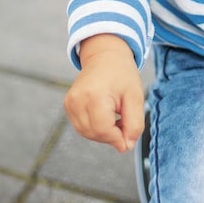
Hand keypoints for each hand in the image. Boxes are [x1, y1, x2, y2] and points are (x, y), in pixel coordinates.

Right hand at [63, 34, 144, 152]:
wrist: (105, 56)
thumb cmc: (122, 75)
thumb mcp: (135, 96)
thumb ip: (134, 123)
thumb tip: (126, 146)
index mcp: (94, 95)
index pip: (103, 130)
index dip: (117, 138)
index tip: (129, 136)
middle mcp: (77, 99)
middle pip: (94, 133)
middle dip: (112, 135)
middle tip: (125, 122)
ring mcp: (70, 102)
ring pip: (87, 133)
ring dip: (103, 132)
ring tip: (116, 117)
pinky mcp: (68, 104)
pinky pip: (81, 126)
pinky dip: (95, 127)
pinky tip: (105, 116)